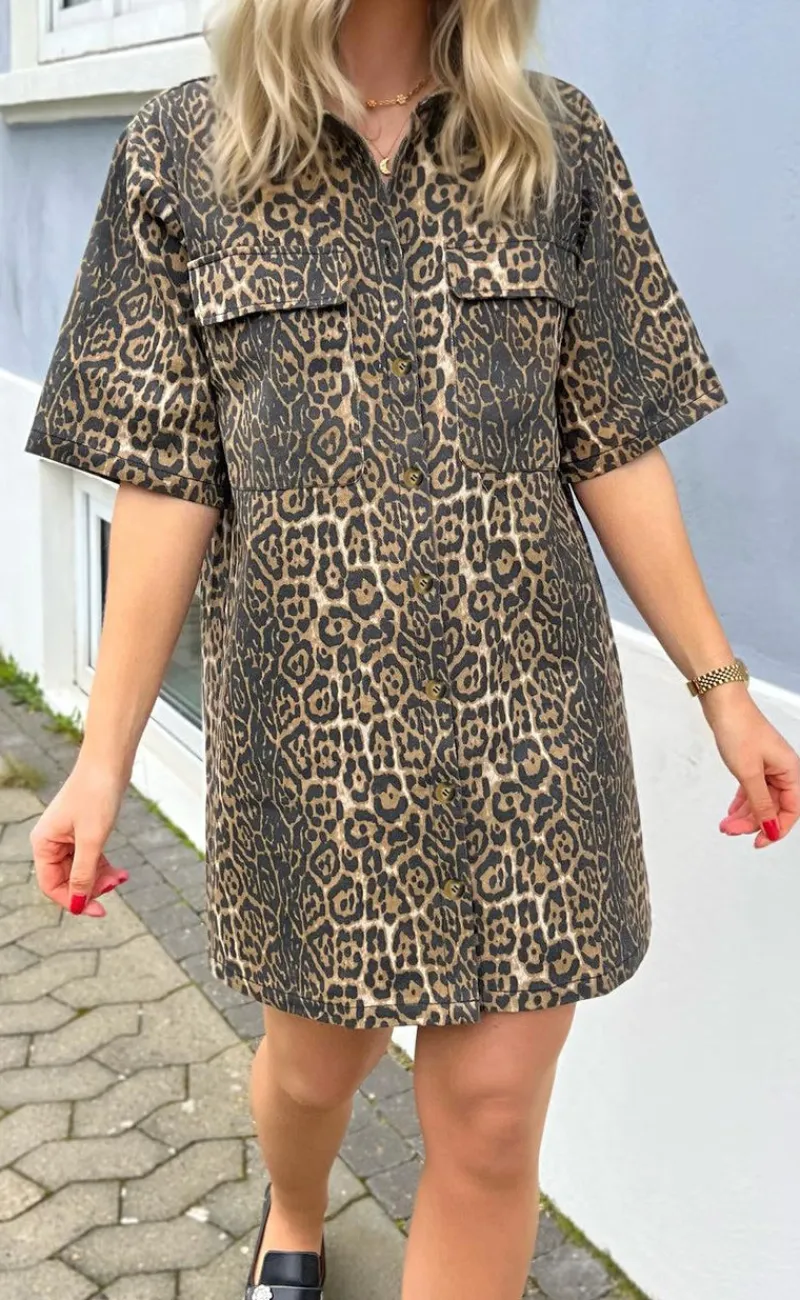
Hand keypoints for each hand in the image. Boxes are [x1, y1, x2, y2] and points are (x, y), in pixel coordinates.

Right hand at [29, 759, 129, 914]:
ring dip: (100, 878)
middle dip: (91, 887)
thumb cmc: (96, 794)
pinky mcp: (83, 830)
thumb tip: (77, 903)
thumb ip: (83, 874)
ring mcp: (67, 836)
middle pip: (67, 879)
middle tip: (115, 886)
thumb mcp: (91, 840)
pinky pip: (90, 858)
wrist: (109, 763)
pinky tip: (121, 872)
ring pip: (81, 870)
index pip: (52, 885)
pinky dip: (104, 866)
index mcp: (43, 843)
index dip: (73, 901)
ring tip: (121, 878)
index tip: (98, 910)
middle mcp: (51, 841)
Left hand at [703, 686, 799, 847]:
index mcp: (790, 771)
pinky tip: (730, 812)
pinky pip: (752, 789)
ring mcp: (768, 766)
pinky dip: (741, 802)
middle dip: (753, 822)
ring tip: (725, 825)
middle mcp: (783, 770)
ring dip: (744, 814)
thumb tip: (770, 827)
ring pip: (761, 800)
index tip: (759, 842)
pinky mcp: (753, 763)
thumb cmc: (739, 729)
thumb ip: (760, 802)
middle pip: (774, 807)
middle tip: (731, 831)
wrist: (722, 703)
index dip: (776, 828)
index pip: (791, 810)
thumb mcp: (748, 773)